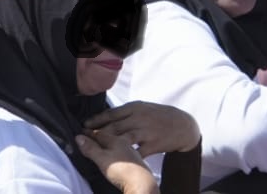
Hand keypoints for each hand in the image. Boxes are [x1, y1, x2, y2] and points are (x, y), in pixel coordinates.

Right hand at [74, 130, 157, 193]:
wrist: (143, 184)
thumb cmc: (123, 171)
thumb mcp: (102, 159)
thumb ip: (91, 148)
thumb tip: (78, 137)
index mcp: (115, 139)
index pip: (99, 132)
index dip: (89, 131)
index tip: (81, 130)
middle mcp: (124, 143)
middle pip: (109, 135)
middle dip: (99, 132)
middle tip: (90, 132)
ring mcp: (131, 152)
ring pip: (118, 143)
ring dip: (109, 141)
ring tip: (103, 142)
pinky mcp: (136, 162)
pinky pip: (123, 151)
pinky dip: (116, 150)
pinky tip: (117, 154)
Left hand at [84, 101, 200, 155]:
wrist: (182, 125)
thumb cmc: (158, 116)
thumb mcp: (142, 108)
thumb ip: (126, 112)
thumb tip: (106, 117)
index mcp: (135, 107)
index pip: (111, 113)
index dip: (97, 120)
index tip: (84, 125)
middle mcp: (139, 118)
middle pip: (114, 127)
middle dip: (98, 134)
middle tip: (85, 139)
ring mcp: (146, 131)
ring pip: (123, 139)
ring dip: (109, 145)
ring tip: (97, 151)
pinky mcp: (153, 144)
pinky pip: (137, 152)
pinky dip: (127, 156)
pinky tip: (117, 160)